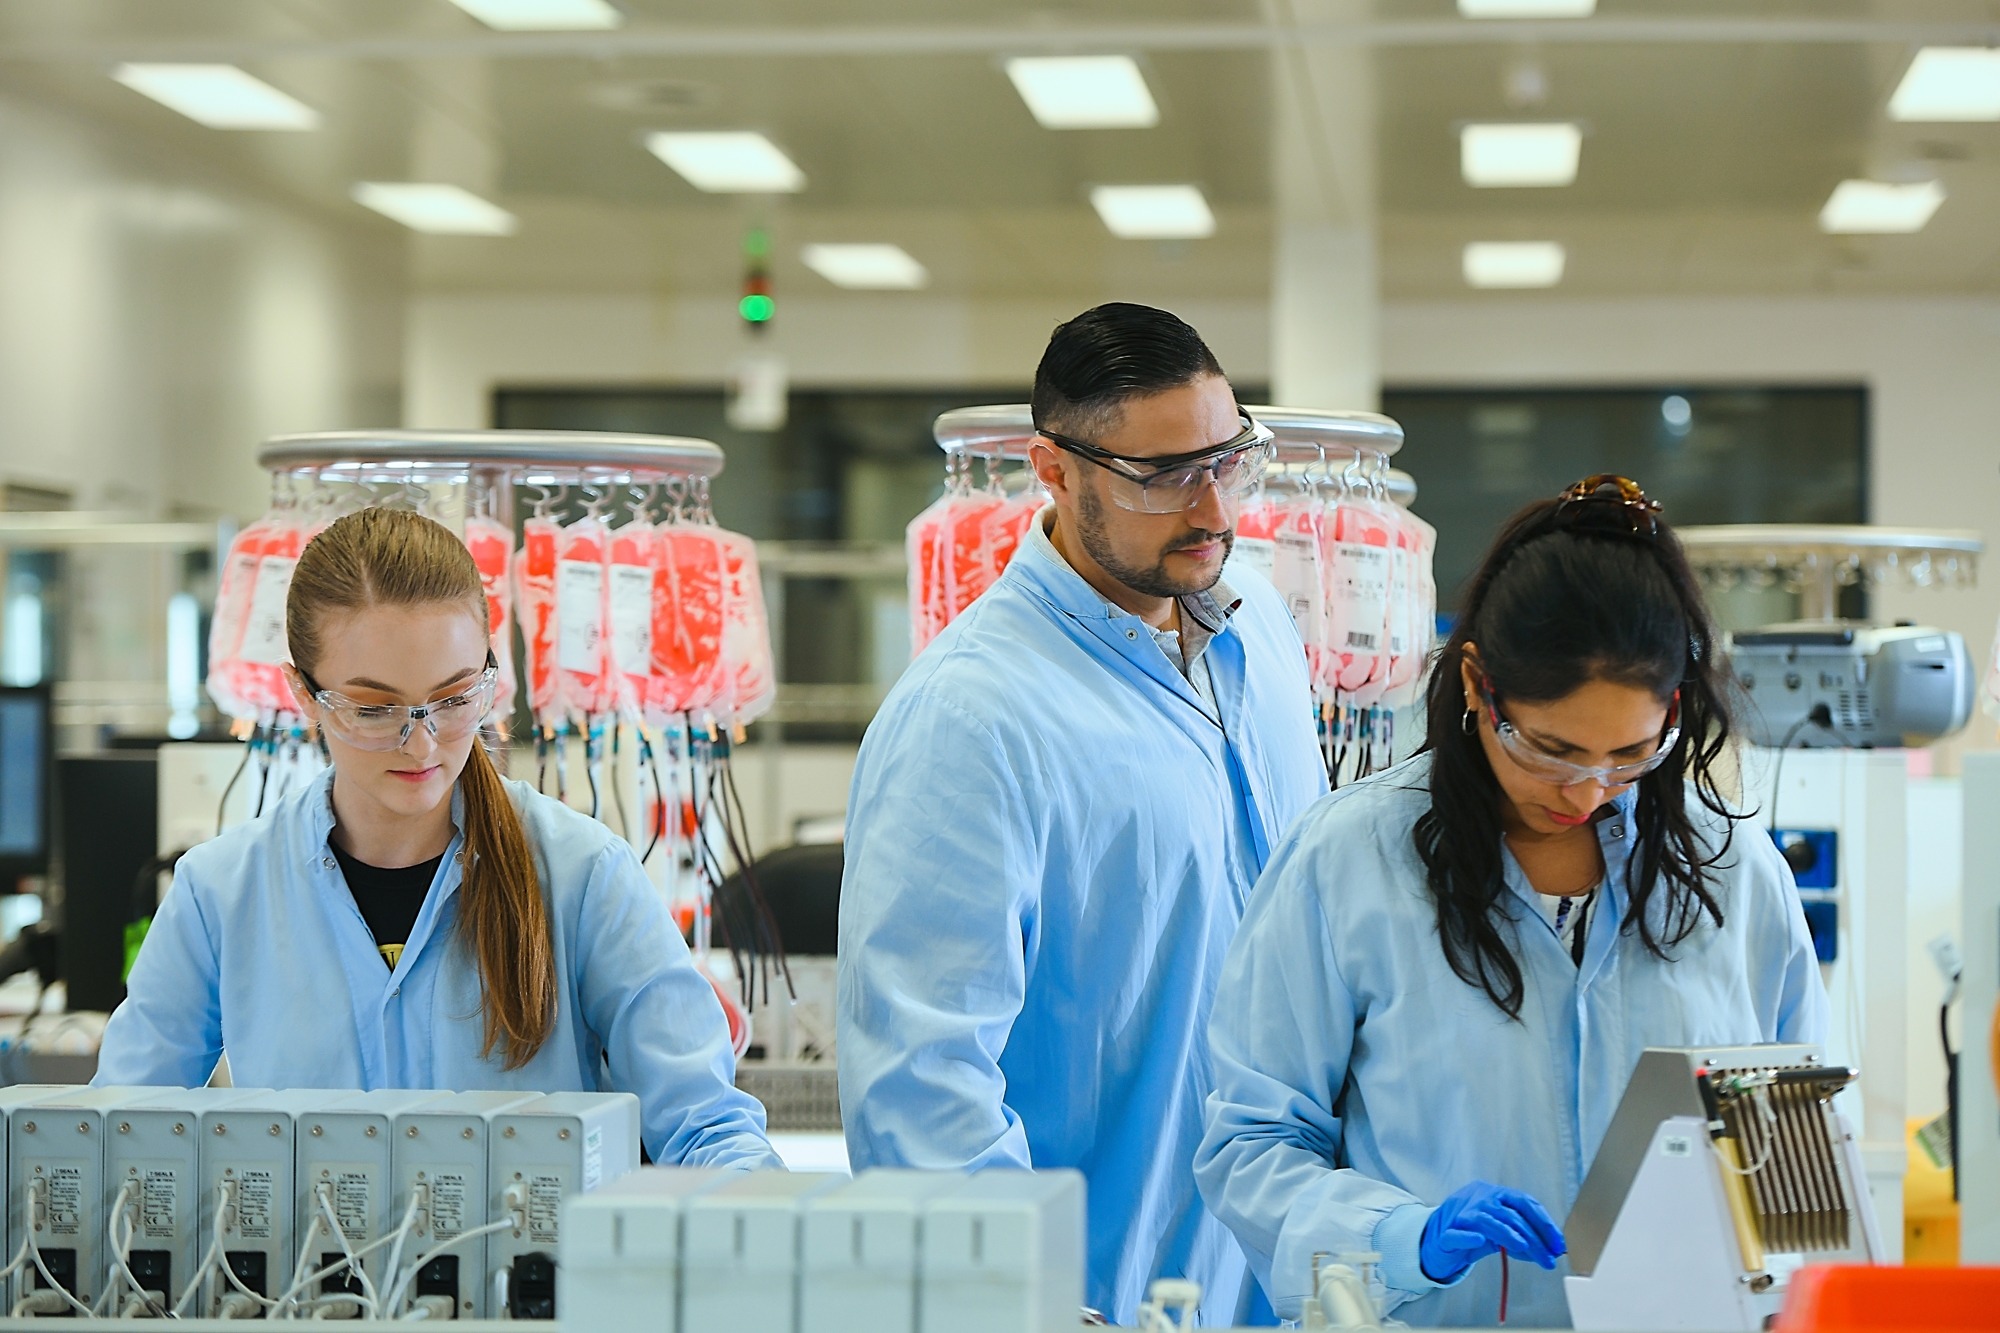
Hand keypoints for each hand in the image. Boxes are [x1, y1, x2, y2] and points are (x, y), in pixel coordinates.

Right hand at [1418, 1181, 1565, 1281]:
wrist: (1438, 1240)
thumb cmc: (1473, 1233)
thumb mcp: (1502, 1234)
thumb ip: (1522, 1238)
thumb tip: (1549, 1251)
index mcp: (1495, 1195)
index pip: (1525, 1202)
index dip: (1544, 1223)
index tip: (1558, 1244)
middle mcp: (1479, 1199)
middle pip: (1511, 1215)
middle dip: (1534, 1239)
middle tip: (1548, 1259)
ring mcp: (1461, 1214)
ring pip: (1487, 1220)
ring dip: (1508, 1235)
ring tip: (1524, 1248)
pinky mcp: (1446, 1233)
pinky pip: (1458, 1233)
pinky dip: (1469, 1236)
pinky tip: (1480, 1240)